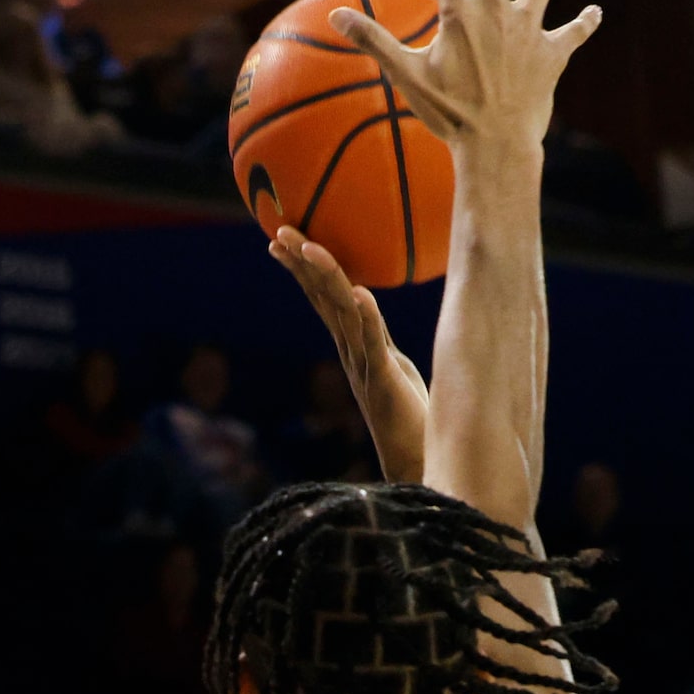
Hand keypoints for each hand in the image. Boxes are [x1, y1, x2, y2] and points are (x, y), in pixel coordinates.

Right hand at [270, 227, 427, 481]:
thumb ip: (380, 341)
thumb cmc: (412, 416)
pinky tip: (361, 293)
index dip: (301, 267)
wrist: (415, 463)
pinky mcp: (385, 381)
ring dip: (326, 278)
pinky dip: (368, 318)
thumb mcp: (394, 367)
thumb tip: (372, 311)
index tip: (279, 239)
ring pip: (341, 313)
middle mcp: (351, 352)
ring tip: (311, 247)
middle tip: (279, 231)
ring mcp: (365, 366)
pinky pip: (375, 344)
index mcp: (353, 346)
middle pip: (322, 298)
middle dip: (301, 263)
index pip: (322, 297)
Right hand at [328, 0, 599, 156]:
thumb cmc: (450, 115)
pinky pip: (571, 35)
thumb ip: (374, 41)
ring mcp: (528, 31)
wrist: (497, 146)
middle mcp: (496, 13)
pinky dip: (583, 25)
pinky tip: (595, 13)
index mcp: (459, 15)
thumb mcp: (407, 77)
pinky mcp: (552, 54)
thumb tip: (333, 16)